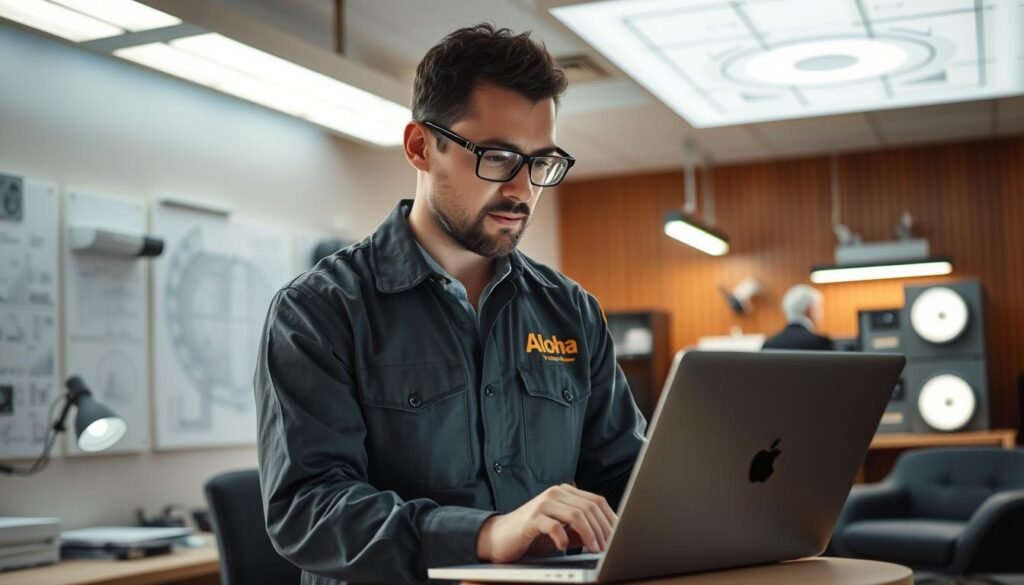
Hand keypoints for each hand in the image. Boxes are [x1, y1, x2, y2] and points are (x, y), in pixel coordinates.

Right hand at [475, 484, 616, 563]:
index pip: (596, 501)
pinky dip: (563, 539)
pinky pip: (554, 526)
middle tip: (607, 547)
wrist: (500, 537)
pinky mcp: (531, 518)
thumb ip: (581, 530)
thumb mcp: (563, 531)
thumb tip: (607, 537)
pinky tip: (564, 548)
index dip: (610, 520)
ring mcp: (543, 503)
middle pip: (589, 507)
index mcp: (565, 492)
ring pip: (576, 515)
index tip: (618, 537)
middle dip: (602, 529)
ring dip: (589, 535)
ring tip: (593, 549)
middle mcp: (555, 493)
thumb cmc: (534, 535)